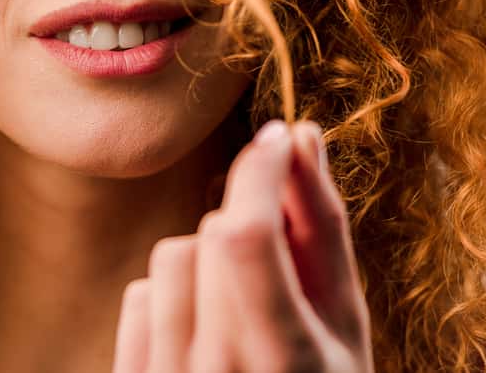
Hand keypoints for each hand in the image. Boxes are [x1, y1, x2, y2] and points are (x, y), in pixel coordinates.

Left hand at [111, 120, 374, 372]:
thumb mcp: (344, 328)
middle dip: (250, 222)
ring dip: (209, 258)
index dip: (261, 170)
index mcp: (286, 365)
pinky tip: (206, 331)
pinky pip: (141, 294)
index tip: (279, 137)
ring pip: (172, 254)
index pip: (246, 239)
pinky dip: (174, 295)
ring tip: (243, 306)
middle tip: (281, 255)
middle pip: (213, 235)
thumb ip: (324, 232)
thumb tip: (302, 136)